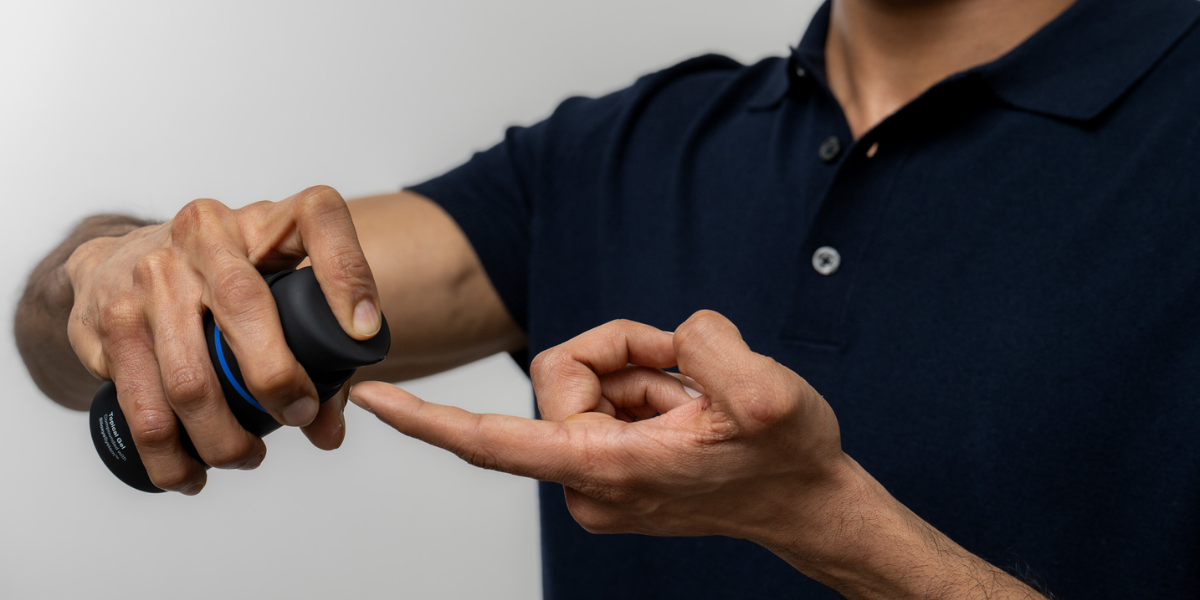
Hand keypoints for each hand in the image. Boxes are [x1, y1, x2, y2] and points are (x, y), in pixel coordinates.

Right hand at [65, 185, 380, 493]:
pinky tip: (191, 473)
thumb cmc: (220, 278)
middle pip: (244, 305)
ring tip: (246, 457)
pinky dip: (170, 454)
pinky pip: (141, 405)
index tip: (364, 334)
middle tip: (298, 418)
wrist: (121, 260)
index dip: (347, 274)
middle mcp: (202, 235)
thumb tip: (328, 430)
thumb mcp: (274, 288)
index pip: (317, 217)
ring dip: (223, 435)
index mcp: (261, 219)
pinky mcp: (108, 322)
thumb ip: (315, 353)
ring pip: (189, 376)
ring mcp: (149, 276)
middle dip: (277, 379)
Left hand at [349, 310, 851, 540]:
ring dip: (641, 375)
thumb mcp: (767, 393)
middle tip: (686, 371)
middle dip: (622, 355)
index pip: (493, 442)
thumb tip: (671, 337)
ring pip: (582, 384)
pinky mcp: (607, 469)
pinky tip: (686, 412)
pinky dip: (644, 390)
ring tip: (695, 403)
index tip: (370, 400)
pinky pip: (601, 400)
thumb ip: (707, 346)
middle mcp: (587, 483)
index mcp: (608, 469)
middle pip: (559, 377)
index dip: (427, 418)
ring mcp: (595, 479)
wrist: (809, 502)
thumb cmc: (788, 461)